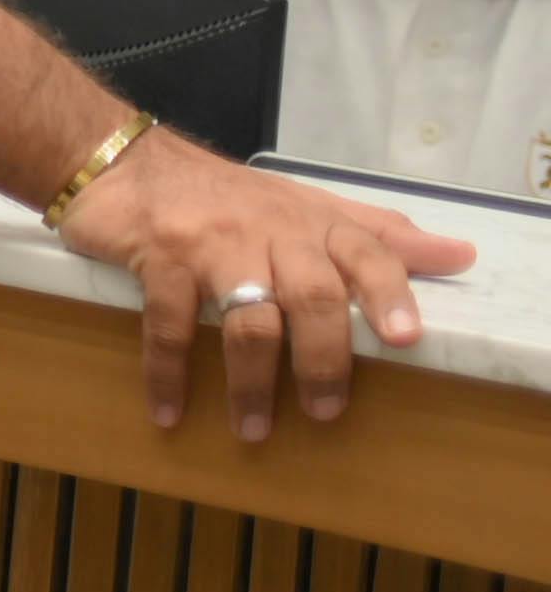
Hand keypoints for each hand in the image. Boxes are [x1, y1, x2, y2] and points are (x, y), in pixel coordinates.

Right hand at [68, 130, 474, 439]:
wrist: (127, 162)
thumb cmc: (230, 199)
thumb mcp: (310, 208)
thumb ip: (381, 236)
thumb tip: (462, 255)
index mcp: (315, 222)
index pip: (369, 251)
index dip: (389, 293)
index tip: (406, 338)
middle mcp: (271, 230)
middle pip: (313, 296)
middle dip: (324, 359)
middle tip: (326, 411)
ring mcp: (214, 244)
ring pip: (249, 319)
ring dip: (252, 382)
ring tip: (255, 429)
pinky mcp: (160, 257)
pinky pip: (170, 324)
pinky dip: (168, 373)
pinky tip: (169, 411)